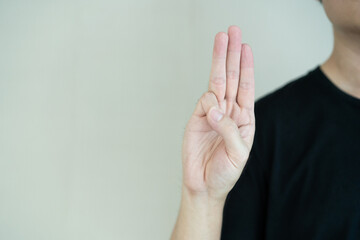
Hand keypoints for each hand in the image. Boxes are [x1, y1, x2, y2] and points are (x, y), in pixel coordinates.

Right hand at [182, 25, 254, 200]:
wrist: (204, 186)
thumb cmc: (225, 172)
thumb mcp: (238, 153)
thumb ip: (229, 129)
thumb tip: (215, 108)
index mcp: (243, 118)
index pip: (245, 86)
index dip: (245, 66)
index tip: (245, 47)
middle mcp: (228, 112)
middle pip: (230, 77)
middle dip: (231, 54)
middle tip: (232, 31)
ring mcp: (211, 114)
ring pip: (216, 82)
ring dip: (219, 60)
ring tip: (221, 39)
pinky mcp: (196, 119)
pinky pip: (204, 102)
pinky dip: (209, 101)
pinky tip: (212, 110)